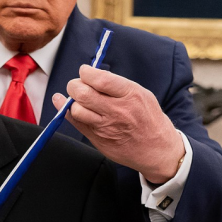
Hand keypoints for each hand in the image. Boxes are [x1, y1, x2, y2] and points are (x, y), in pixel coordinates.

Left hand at [51, 65, 183, 182]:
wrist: (157, 149)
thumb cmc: (148, 118)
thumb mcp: (142, 95)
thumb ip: (117, 85)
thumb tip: (92, 75)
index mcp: (130, 95)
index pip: (101, 79)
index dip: (86, 72)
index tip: (84, 71)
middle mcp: (117, 111)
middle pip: (83, 94)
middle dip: (74, 85)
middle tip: (76, 85)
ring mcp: (106, 127)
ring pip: (76, 110)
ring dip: (71, 101)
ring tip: (76, 98)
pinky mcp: (98, 139)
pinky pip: (76, 123)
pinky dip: (66, 112)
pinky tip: (63, 105)